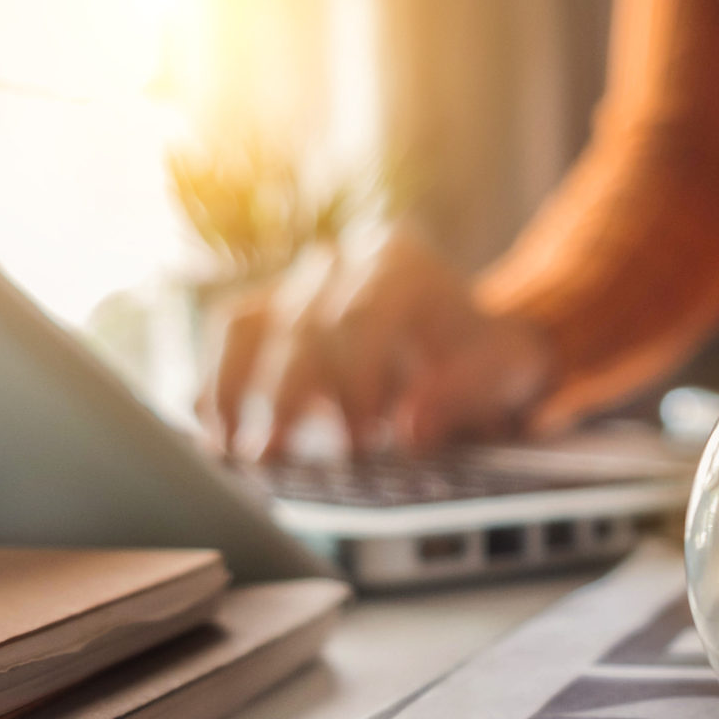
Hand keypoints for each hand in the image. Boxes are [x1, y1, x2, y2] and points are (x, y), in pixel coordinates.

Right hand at [200, 222, 552, 459]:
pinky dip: (214, 387)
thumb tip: (411, 430)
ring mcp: (296, 286)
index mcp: (401, 262)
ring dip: (230, 390)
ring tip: (228, 451)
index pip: (363, 315)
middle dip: (284, 395)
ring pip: (244, 325)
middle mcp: (339, 263)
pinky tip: (213, 435)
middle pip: (298, 325)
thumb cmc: (488, 356)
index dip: (355, 379)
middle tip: (275, 456)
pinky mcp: (266, 316)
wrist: (470, 341)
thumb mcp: (505, 368)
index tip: (357, 440)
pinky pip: (227, 343)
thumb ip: (464, 392)